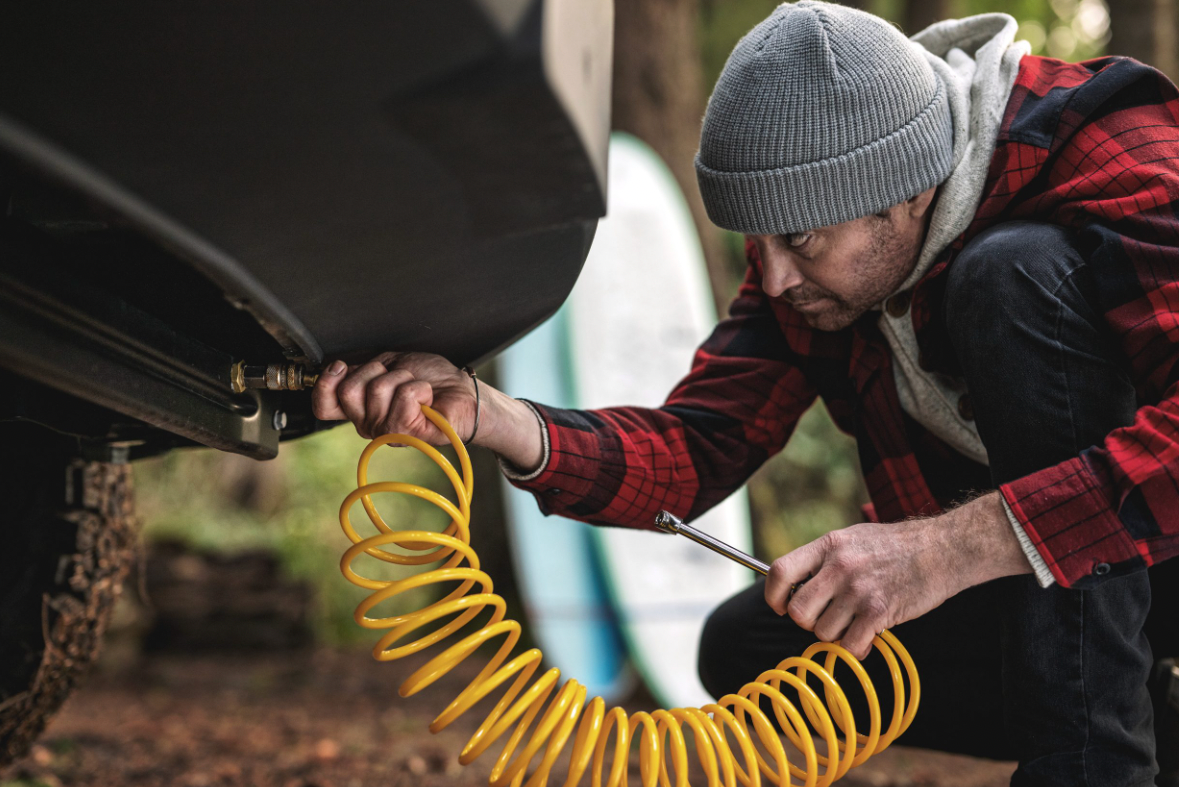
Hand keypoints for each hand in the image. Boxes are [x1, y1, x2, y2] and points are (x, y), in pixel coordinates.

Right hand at [311, 351, 545, 470]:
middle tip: (399, 376)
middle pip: (348, 391)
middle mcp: (368, 424)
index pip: (323, 405)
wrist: (463, 391)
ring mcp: (386, 432)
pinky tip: (427, 397)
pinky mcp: (407, 434)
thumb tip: (336, 369)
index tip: (340, 367)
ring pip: (376, 390)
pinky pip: (403, 398)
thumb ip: (362, 370)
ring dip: (403, 377)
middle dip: (376, 370)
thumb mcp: (390, 365)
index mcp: (360, 408)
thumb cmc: (431, 379)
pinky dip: (418, 388)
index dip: (325, 383)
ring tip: (417, 387)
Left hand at [764, 492, 1030, 658]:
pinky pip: (850, 645)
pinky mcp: (879, 611)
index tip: (781, 606)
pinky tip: (869, 636)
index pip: (779, 571)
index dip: (773, 595)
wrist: (942, 549)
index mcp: (828, 545)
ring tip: (855, 622)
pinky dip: (857, 648)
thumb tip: (792, 588)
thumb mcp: (852, 538)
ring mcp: (858, 589)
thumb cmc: (895, 547)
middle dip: (808, 622)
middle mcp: (839, 566)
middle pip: (798, 611)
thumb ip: (822, 560)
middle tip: (826, 618)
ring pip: (823, 632)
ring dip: (837, 634)